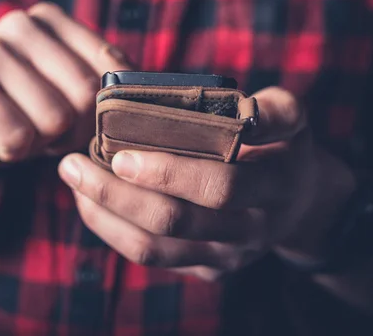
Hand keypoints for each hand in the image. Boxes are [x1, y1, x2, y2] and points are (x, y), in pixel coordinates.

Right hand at [0, 3, 129, 181]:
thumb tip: (147, 91)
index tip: (86, 120)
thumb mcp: (74, 97)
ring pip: (54, 118)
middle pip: (85, 92)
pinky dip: (13, 151)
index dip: (106, 108)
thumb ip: (110, 85)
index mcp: (52, 19)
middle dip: (74, 130)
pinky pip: (18, 135)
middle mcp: (20, 23)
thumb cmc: (29, 114)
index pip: (111, 65)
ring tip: (21, 130)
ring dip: (42, 142)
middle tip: (49, 132)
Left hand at [58, 87, 355, 279]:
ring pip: (155, 247)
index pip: (220, 187)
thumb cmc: (284, 145)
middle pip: (176, 222)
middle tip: (73, 164)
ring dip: (105, 213)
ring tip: (72, 178)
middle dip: (118, 194)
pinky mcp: (206, 269)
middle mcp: (250, 231)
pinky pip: (152, 257)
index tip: (120, 154)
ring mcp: (226, 257)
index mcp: (274, 187)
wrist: (300, 201)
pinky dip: (112, 229)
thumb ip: (267, 108)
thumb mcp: (291, 116)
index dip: (169, 174)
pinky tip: (89, 201)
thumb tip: (225, 103)